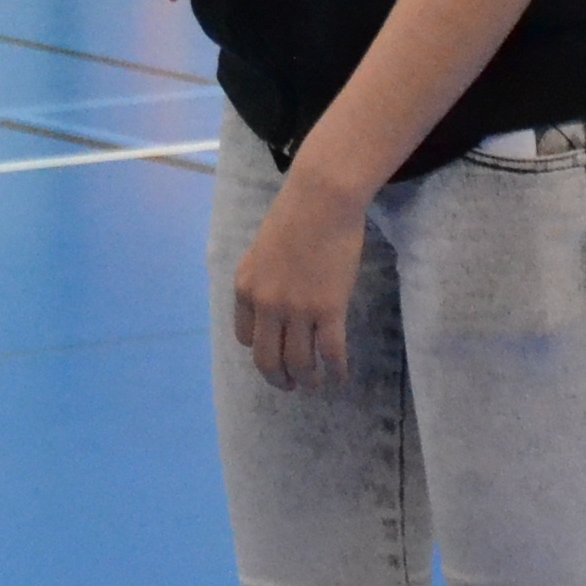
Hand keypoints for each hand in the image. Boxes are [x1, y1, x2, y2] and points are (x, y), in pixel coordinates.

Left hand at [230, 166, 366, 390]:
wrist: (321, 199)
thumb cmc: (295, 215)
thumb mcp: (263, 250)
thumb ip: (264, 279)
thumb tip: (273, 303)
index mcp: (246, 288)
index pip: (245, 337)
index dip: (260, 351)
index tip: (274, 356)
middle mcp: (266, 305)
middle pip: (267, 359)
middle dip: (278, 379)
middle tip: (290, 386)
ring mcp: (297, 309)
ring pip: (298, 363)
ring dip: (307, 380)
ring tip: (316, 385)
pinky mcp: (328, 309)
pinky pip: (330, 352)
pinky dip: (336, 370)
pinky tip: (340, 376)